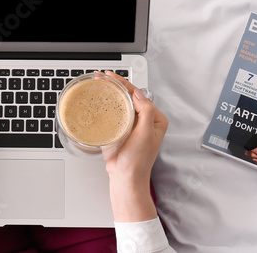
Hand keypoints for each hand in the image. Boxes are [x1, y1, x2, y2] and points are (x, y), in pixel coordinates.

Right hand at [102, 72, 168, 221]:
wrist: (126, 179)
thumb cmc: (137, 161)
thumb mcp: (145, 134)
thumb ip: (145, 111)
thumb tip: (138, 92)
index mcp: (156, 119)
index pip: (139, 95)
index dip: (124, 84)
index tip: (111, 76)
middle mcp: (146, 121)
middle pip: (130, 97)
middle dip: (116, 85)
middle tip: (102, 77)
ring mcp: (134, 126)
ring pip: (122, 104)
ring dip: (111, 93)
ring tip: (100, 84)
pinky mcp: (123, 131)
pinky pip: (116, 114)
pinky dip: (108, 106)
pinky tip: (100, 101)